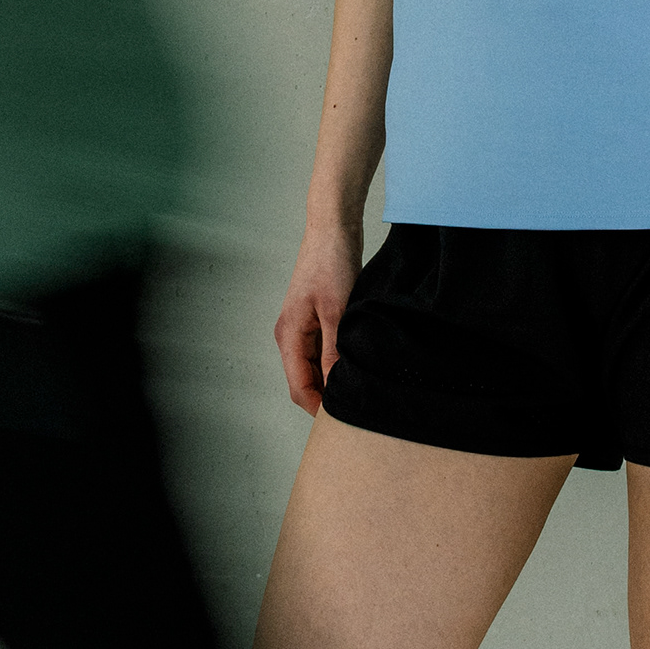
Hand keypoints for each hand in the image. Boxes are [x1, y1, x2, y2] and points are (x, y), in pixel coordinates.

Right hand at [274, 222, 361, 414]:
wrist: (333, 229)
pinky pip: (323, 352)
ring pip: (315, 368)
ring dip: (332, 379)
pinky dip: (337, 361)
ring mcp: (303, 328)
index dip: (318, 408)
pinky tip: (356, 362)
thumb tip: (336, 387)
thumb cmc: (330, 262)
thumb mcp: (336, 311)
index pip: (299, 387)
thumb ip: (334, 351)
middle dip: (326, 397)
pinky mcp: (316, 319)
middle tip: (357, 406)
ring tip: (360, 385)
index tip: (344, 420)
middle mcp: (291, 335)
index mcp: (289, 335)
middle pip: (305, 381)